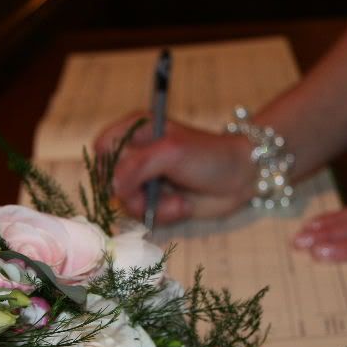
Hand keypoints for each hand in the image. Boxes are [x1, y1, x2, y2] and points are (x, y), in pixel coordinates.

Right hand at [94, 112, 254, 224]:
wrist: (242, 177)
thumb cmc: (210, 155)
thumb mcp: (170, 152)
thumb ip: (136, 166)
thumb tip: (112, 188)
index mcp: (137, 131)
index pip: (103, 147)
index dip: (108, 165)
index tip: (126, 176)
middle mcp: (138, 155)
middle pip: (110, 180)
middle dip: (132, 193)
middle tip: (152, 193)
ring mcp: (148, 180)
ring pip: (126, 203)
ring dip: (151, 207)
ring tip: (177, 201)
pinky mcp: (159, 201)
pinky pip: (145, 215)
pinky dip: (164, 215)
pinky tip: (183, 206)